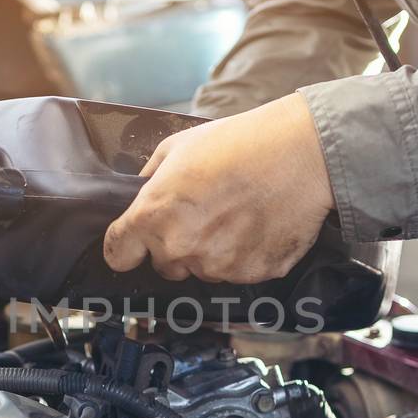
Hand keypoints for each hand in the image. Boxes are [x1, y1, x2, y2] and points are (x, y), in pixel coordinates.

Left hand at [103, 93, 334, 283]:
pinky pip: (239, 271)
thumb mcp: (178, 147)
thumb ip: (150, 178)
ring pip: (203, 270)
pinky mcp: (253, 274)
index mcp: (153, 217)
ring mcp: (219, 266)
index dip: (126, 247)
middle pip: (164, 266)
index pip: (117, 255)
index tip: (133, 244)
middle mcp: (181, 248)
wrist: (300, 153)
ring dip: (212, 251)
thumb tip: (141, 193)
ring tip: (236, 213)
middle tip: (202, 214)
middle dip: (175, 245)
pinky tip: (257, 223)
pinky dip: (245, 254)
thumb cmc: (238, 143)